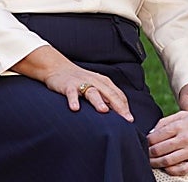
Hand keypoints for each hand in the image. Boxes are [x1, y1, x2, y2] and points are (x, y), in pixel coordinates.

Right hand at [16, 46, 132, 120]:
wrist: (56, 67)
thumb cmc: (79, 80)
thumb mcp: (95, 86)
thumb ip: (106, 97)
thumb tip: (120, 116)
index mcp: (103, 82)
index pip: (118, 94)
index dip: (125, 107)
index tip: (130, 120)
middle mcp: (94, 81)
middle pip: (109, 93)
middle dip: (118, 106)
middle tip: (126, 119)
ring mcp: (80, 82)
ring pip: (92, 92)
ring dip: (98, 101)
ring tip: (104, 111)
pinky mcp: (67, 85)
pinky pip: (71, 93)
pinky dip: (73, 100)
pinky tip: (75, 108)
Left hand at [147, 110, 187, 175]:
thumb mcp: (182, 115)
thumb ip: (166, 121)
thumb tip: (152, 131)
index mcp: (178, 126)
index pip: (155, 136)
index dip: (146, 141)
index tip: (144, 143)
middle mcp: (184, 139)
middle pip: (159, 150)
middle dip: (149, 153)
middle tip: (145, 154)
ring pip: (168, 161)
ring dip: (157, 163)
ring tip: (152, 162)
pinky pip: (182, 169)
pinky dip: (172, 171)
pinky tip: (167, 168)